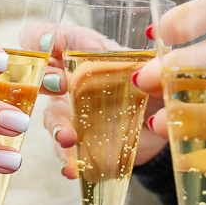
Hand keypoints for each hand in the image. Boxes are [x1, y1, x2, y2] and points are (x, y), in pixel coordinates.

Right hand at [36, 21, 164, 178]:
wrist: (167, 124)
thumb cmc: (154, 82)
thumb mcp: (154, 66)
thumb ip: (150, 65)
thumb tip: (144, 73)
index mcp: (84, 50)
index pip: (47, 36)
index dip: (38, 36)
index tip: (48, 44)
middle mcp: (70, 79)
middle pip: (40, 74)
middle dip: (43, 78)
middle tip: (58, 85)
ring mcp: (72, 112)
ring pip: (51, 116)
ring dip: (56, 126)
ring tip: (68, 137)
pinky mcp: (80, 141)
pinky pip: (66, 150)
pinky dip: (67, 159)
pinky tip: (71, 168)